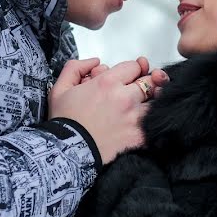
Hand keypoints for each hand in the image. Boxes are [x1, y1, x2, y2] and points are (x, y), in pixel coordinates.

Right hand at [48, 57, 165, 163]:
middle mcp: (125, 98)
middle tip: (140, 89)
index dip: (131, 70)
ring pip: (157, 101)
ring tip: (142, 106)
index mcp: (108, 83)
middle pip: (150, 81)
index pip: (134, 66)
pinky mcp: (139, 136)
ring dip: (152, 102)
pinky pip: (154, 123)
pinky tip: (143, 123)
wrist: (66, 154)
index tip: (126, 78)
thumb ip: (76, 67)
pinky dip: (152, 121)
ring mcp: (134, 117)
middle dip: (146, 82)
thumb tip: (95, 62)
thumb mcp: (60, 89)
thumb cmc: (64, 123)